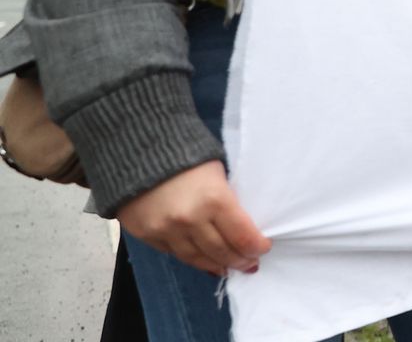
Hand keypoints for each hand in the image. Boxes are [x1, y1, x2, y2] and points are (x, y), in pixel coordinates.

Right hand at [116, 160, 269, 274]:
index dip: (256, 247)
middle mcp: (190, 220)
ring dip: (216, 265)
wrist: (139, 151)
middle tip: (250, 264)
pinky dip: (191, 259)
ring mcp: (166, 231)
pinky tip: (203, 260)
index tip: (263, 248)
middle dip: (240, 261)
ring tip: (229, 267)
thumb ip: (227, 202)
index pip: (243, 236)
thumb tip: (241, 227)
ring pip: (196, 259)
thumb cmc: (188, 157)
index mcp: (214, 200)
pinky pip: (174, 254)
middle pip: (221, 252)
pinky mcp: (146, 235)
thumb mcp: (218, 175)